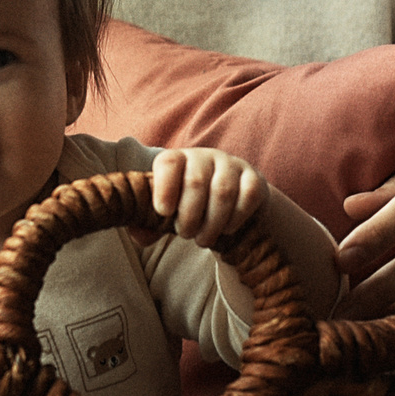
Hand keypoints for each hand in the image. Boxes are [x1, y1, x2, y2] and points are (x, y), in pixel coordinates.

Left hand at [152, 146, 268, 243]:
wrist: (230, 203)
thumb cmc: (189, 207)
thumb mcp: (167, 213)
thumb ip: (147, 224)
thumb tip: (140, 236)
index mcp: (178, 159)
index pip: (168, 163)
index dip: (164, 187)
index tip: (163, 212)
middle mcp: (204, 156)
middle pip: (196, 182)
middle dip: (189, 216)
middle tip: (186, 234)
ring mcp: (231, 165)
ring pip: (223, 192)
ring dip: (212, 223)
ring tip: (203, 239)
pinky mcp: (254, 179)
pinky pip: (248, 196)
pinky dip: (236, 218)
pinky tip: (226, 229)